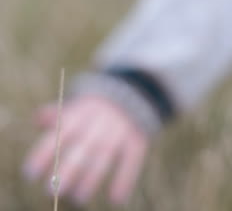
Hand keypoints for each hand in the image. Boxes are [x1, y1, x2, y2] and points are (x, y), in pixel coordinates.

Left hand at [23, 96, 148, 204]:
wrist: (135, 95)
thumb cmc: (97, 108)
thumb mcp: (78, 106)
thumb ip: (58, 114)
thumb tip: (39, 120)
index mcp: (80, 113)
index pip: (59, 134)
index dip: (44, 153)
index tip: (30, 174)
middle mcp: (99, 122)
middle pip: (82, 147)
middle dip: (66, 170)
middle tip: (52, 191)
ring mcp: (120, 130)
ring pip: (104, 156)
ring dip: (92, 178)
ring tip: (78, 198)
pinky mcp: (137, 139)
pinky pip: (131, 161)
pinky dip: (125, 180)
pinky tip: (116, 199)